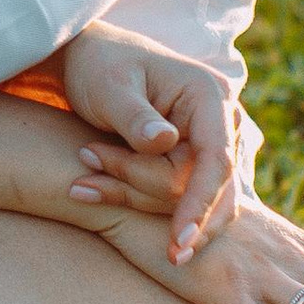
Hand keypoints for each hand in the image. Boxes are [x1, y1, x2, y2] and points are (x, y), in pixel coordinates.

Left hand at [57, 23, 243, 260]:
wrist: (90, 59)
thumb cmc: (98, 65)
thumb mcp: (109, 87)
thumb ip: (134, 116)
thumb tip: (164, 141)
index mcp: (209, 95)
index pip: (217, 161)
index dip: (200, 204)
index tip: (179, 243)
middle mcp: (221, 121)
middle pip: (201, 186)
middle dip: (144, 192)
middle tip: (84, 184)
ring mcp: (210, 144)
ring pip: (184, 197)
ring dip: (131, 193)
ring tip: (82, 183)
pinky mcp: (193, 161)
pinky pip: (172, 195)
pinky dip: (133, 195)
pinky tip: (93, 190)